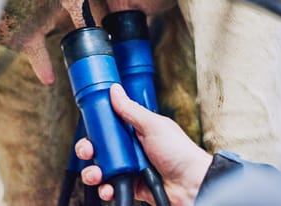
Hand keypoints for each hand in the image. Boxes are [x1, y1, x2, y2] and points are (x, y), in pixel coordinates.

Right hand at [75, 84, 211, 204]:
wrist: (192, 184)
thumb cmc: (179, 151)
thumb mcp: (153, 125)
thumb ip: (131, 110)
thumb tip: (115, 90)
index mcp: (135, 129)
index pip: (109, 125)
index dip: (97, 128)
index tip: (89, 129)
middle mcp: (130, 147)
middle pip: (100, 147)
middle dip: (89, 150)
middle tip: (88, 151)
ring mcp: (129, 167)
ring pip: (101, 168)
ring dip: (93, 172)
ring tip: (96, 174)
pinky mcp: (130, 185)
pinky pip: (110, 187)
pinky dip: (105, 189)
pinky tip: (107, 187)